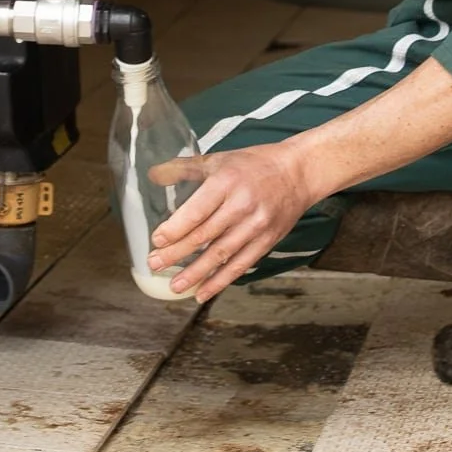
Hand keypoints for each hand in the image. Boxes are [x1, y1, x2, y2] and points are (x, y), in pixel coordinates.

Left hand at [146, 141, 311, 302]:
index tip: (157, 240)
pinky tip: (202, 291)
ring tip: (175, 285)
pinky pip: (240, 264)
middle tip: (154, 264)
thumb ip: (185, 168)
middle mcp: (241, 205)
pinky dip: (220, 281)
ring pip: (220, 254)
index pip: (196, 210)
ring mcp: (256, 225)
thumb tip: (153, 175)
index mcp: (226, 182)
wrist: (298, 173)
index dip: (174, 229)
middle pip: (204, 235)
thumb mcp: (219, 160)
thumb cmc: (255, 164)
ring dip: (195, 273)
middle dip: (176, 253)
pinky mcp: (267, 240)